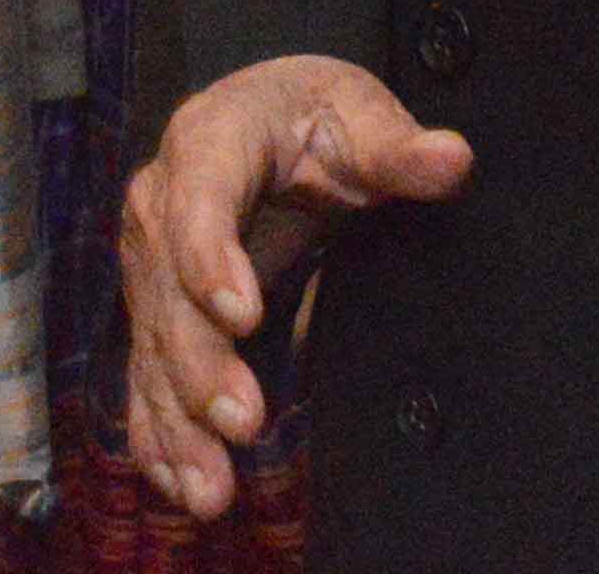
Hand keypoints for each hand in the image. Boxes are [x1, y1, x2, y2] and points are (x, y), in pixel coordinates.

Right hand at [118, 56, 471, 515]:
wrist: (272, 123)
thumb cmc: (315, 115)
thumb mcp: (358, 112)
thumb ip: (399, 145)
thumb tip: (449, 159)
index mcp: (208, 141)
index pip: (200, 197)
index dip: (210, 254)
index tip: (241, 312)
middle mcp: (163, 204)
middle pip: (167, 287)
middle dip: (198, 359)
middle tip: (242, 419)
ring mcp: (154, 265)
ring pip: (154, 344)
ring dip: (178, 418)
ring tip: (209, 485)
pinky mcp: (160, 313)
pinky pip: (149, 375)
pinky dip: (161, 433)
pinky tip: (183, 484)